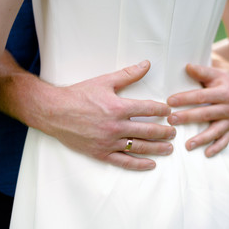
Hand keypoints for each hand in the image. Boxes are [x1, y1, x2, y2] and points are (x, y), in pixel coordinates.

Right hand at [34, 61, 175, 169]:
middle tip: (174, 132)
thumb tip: (146, 64)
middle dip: (164, 132)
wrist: (54, 112)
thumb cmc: (78, 95)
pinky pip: (124, 161)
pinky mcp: (101, 153)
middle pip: (148, 131)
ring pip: (139, 147)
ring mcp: (109, 142)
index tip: (168, 111)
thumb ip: (128, 74)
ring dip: (157, 148)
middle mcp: (116, 126)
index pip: (148, 109)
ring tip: (169, 148)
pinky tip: (151, 164)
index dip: (161, 110)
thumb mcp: (104, 81)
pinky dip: (139, 164)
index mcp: (118, 107)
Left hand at [167, 54, 228, 156]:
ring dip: (202, 138)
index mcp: (225, 91)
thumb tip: (187, 67)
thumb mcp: (212, 72)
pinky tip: (206, 154)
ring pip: (216, 130)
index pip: (202, 96)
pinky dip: (217, 147)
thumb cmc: (218, 79)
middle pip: (206, 114)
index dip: (185, 98)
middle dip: (188, 118)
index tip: (169, 101)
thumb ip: (200, 71)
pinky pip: (225, 140)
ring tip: (187, 145)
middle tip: (171, 121)